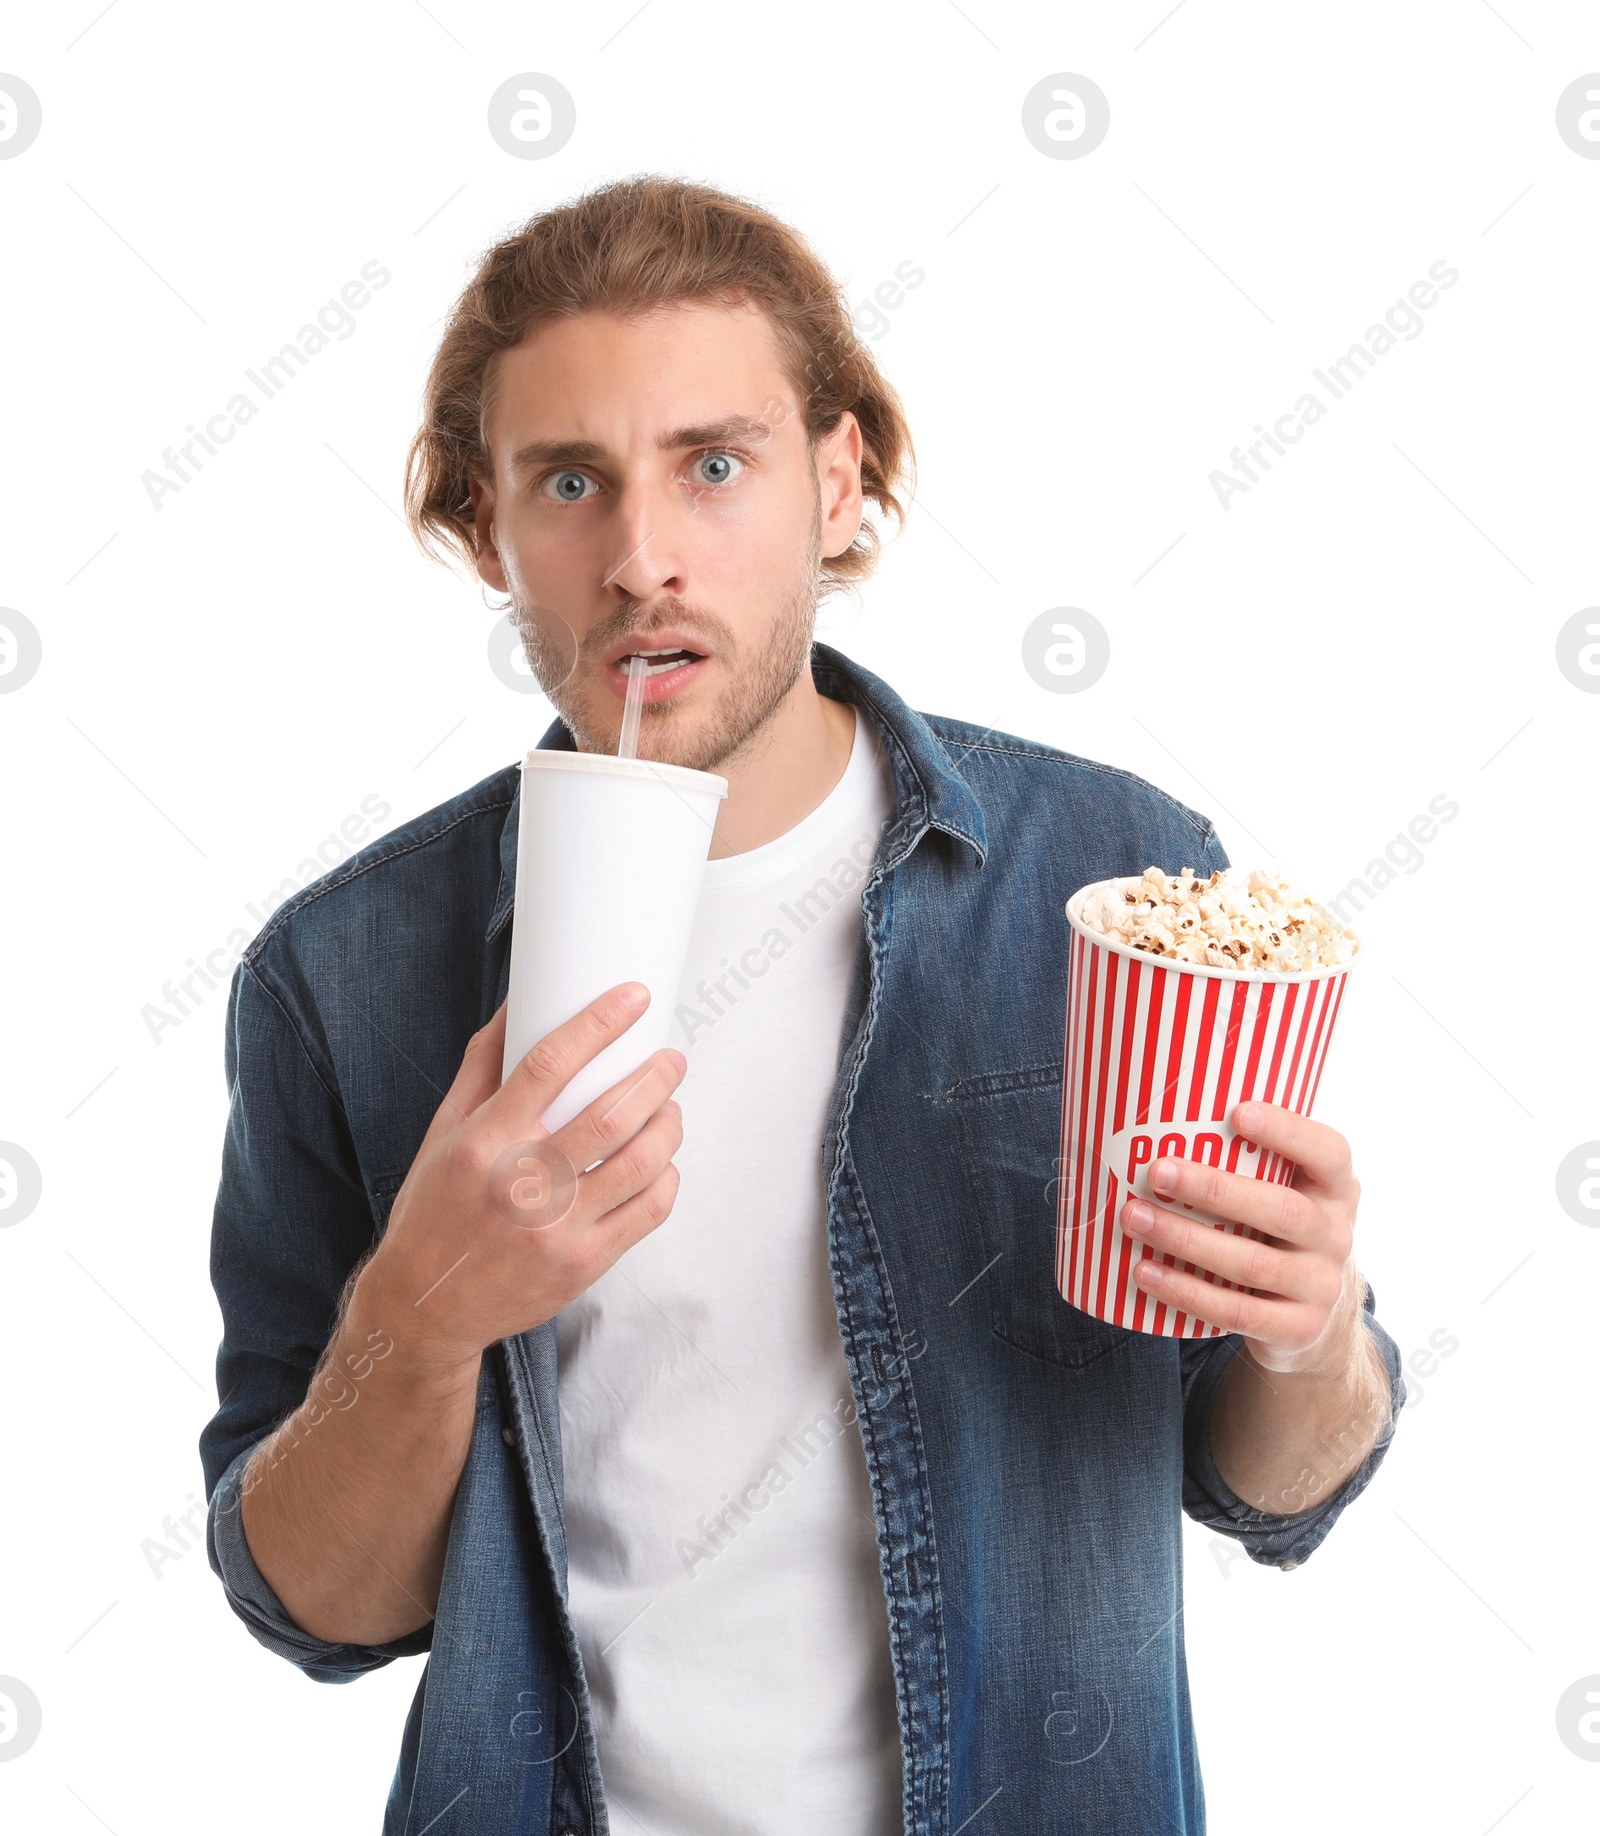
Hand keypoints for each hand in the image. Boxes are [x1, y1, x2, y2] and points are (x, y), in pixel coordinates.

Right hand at [365, 983, 684, 1369]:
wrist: (427, 1306)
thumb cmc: (436, 1211)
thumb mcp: (444, 1133)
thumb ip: (482, 1067)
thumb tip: (516, 1004)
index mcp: (485, 1141)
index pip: (548, 1064)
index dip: (598, 1023)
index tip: (633, 998)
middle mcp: (522, 1183)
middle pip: (611, 1114)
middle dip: (656, 1076)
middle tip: (670, 1059)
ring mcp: (558, 1228)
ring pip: (642, 1162)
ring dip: (669, 1124)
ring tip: (669, 1108)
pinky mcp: (584, 1264)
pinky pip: (649, 1211)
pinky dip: (667, 1177)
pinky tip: (661, 1162)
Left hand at [1118, 1100, 1360, 1373]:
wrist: (1311, 1320)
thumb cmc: (1275, 1232)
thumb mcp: (1285, 1194)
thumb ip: (1249, 1163)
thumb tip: (1152, 1117)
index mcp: (1337, 1189)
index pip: (1329, 1153)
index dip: (1288, 1132)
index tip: (1237, 1112)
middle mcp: (1337, 1236)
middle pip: (1281, 1211)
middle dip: (1214, 1190)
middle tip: (1155, 1171)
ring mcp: (1320, 1287)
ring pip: (1250, 1263)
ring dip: (1185, 1240)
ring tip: (1133, 1218)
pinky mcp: (1296, 1329)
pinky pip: (1236, 1311)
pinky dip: (1186, 1291)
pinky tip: (1145, 1272)